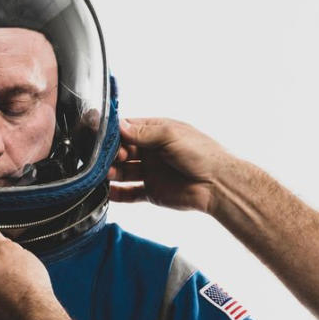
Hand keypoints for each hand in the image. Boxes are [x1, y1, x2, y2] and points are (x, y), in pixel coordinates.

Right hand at [108, 118, 235, 213]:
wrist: (218, 185)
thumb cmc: (201, 153)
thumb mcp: (170, 135)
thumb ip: (143, 132)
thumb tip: (118, 126)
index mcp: (156, 132)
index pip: (127, 129)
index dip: (113, 133)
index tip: (100, 137)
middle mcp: (151, 151)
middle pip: (122, 150)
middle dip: (111, 154)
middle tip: (109, 158)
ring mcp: (150, 172)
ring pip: (123, 172)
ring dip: (111, 172)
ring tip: (105, 174)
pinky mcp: (152, 192)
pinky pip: (129, 193)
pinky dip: (117, 194)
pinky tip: (106, 193)